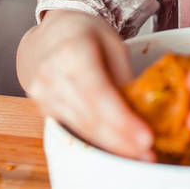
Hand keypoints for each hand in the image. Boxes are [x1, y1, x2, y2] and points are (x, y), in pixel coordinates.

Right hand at [16, 10, 155, 160]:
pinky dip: (96, 140)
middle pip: (89, 118)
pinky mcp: (41, 109)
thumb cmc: (86, 33)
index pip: (99, 95)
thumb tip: (142, 113)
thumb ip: (124, 77)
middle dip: (121, 141)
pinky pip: (72, 128)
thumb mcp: (113, 44)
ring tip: (138, 155)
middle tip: (148, 155)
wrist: (49, 33)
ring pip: (81, 128)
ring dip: (110, 146)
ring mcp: (41, 95)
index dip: (122, 121)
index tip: (147, 140)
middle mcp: (51, 76)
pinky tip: (116, 147)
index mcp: (72, 53)